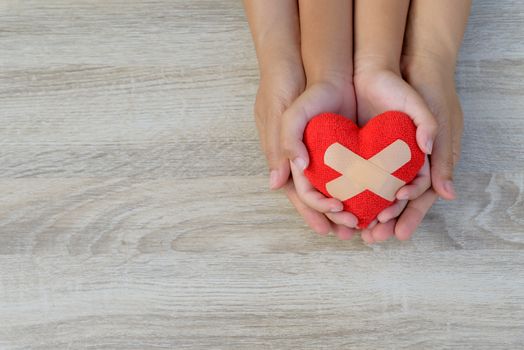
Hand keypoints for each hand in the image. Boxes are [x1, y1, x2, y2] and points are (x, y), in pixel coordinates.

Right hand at [254, 65, 355, 239]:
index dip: (316, 211)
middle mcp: (308, 164)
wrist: (320, 67)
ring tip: (370, 223)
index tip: (334, 221)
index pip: (301, 195)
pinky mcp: (346, 147)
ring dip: (353, 207)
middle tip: (355, 230)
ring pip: (340, 191)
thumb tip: (276, 184)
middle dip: (336, 218)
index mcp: (290, 162)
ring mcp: (327, 156)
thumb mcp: (283, 115)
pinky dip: (365, 187)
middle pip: (322, 198)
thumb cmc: (292, 90)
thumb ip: (281, 145)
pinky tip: (380, 197)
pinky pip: (356, 173)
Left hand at [358, 56, 462, 242]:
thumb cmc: (422, 91)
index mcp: (427, 160)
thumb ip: (441, 152)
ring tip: (354, 232)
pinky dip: (352, 192)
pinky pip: (358, 176)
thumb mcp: (435, 118)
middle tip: (372, 240)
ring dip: (367, 212)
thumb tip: (447, 194)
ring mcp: (385, 157)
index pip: (419, 196)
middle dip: (385, 220)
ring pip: (376, 192)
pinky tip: (341, 206)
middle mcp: (406, 162)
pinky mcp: (364, 150)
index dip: (408, 214)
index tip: (395, 230)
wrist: (388, 67)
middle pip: (396, 200)